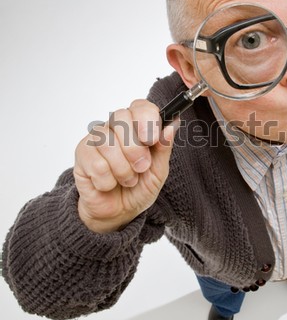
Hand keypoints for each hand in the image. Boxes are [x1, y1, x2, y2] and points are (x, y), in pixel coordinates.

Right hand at [74, 100, 178, 232]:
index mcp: (138, 125)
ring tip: (127, 180)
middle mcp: (116, 126)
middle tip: (141, 167)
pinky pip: (96, 164)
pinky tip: (109, 184)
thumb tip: (172, 126)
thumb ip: (164, 148)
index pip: (140, 107)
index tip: (152, 139)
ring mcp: (96, 138)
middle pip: (121, 119)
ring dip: (122, 170)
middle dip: (135, 149)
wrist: (118, 212)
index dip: (146, 119)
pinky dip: (108, 181)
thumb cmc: (139, 187)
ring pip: (108, 144)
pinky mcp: (82, 153)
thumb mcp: (158, 171)